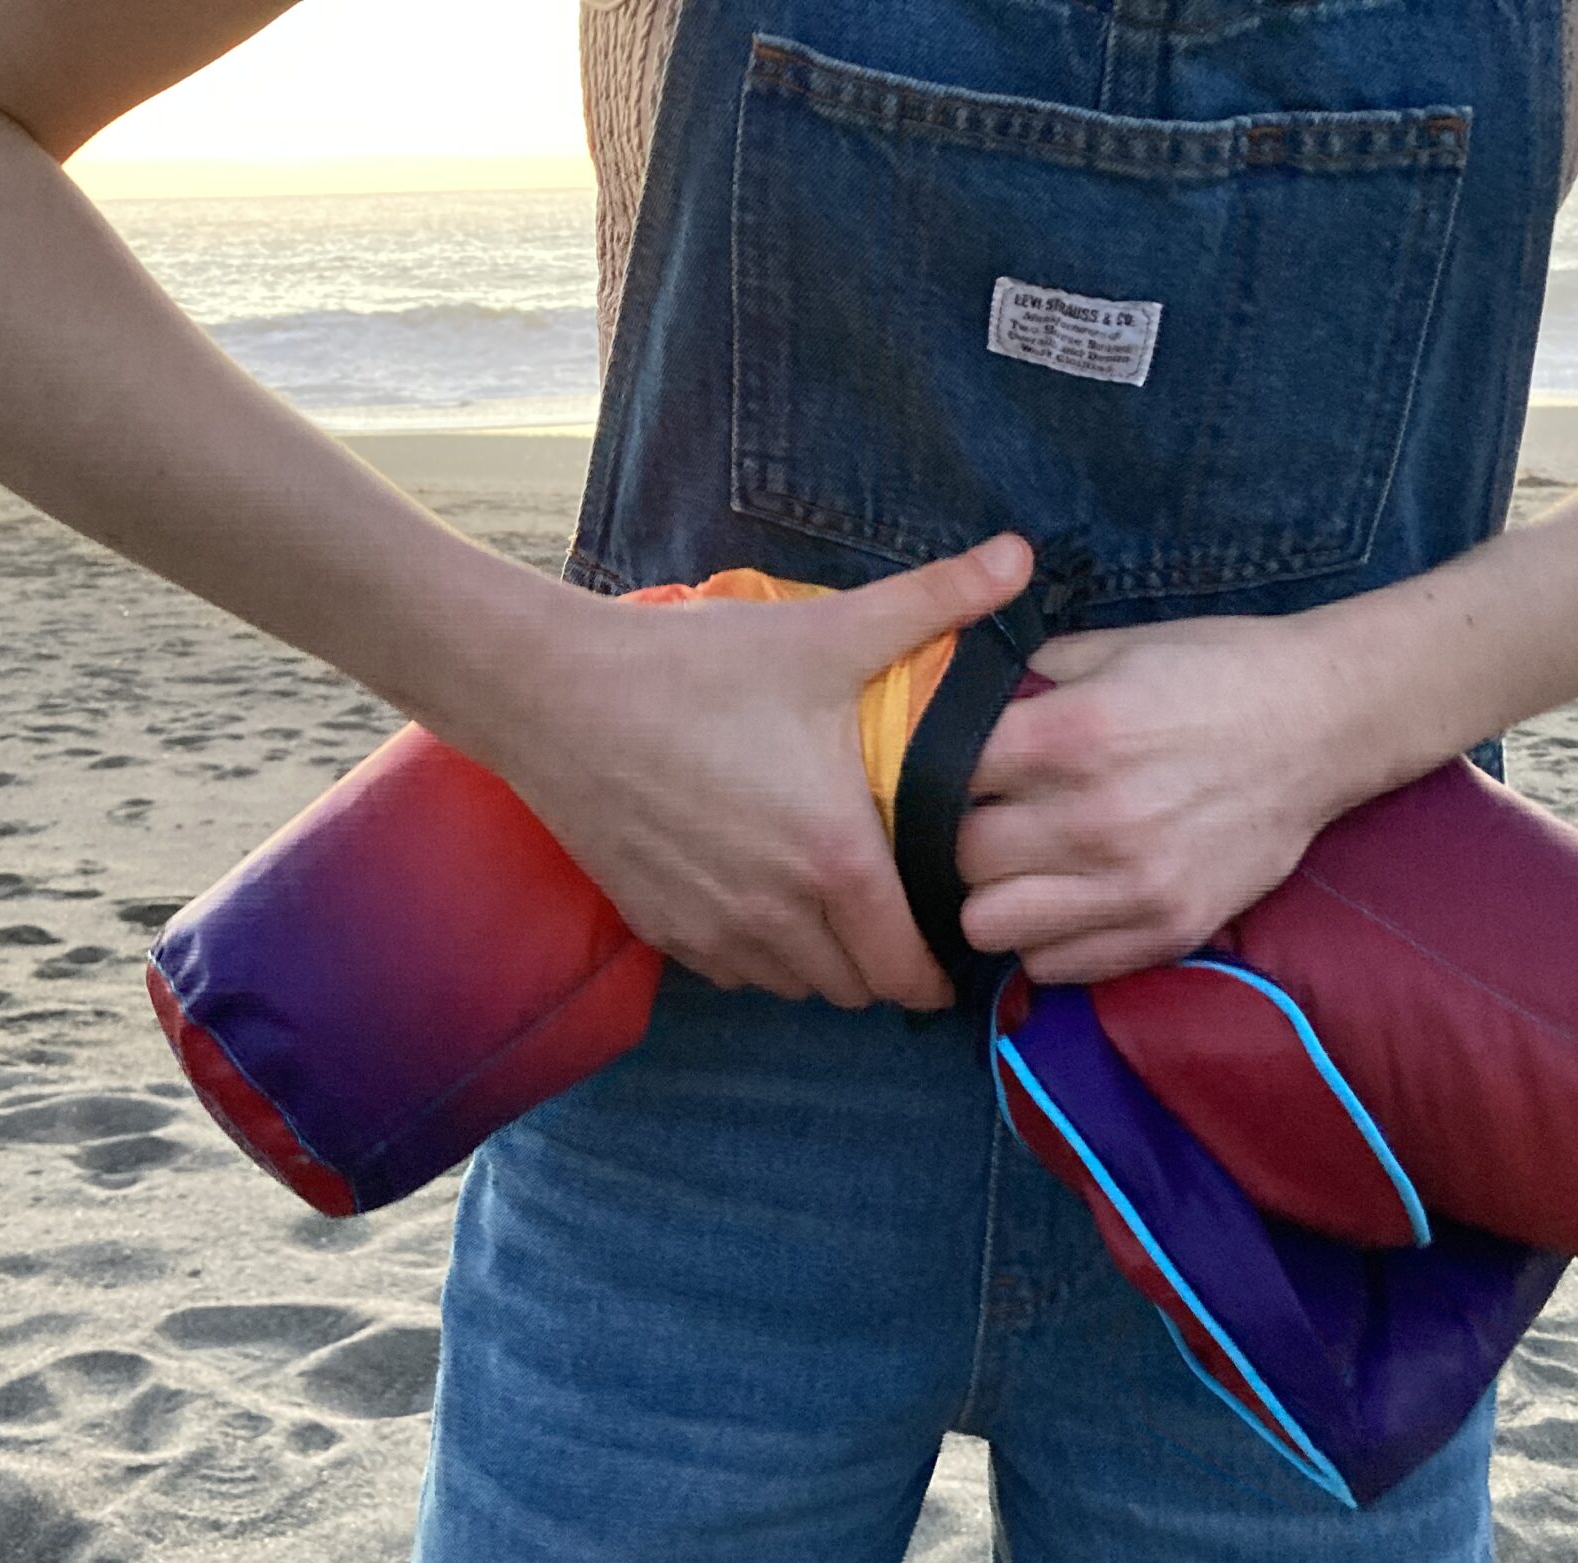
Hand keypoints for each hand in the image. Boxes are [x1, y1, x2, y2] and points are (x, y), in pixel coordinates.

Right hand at [458, 533, 1035, 1011]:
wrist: (554, 693)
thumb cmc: (696, 666)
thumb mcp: (826, 632)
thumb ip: (936, 601)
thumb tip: (1023, 556)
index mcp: (836, 861)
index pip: (911, 973)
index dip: (942, 971)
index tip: (951, 941)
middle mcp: (778, 918)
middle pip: (859, 990)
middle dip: (888, 964)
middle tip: (898, 911)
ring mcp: (713, 932)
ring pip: (796, 986)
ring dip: (824, 960)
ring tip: (832, 899)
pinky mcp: (660, 928)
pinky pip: (733, 972)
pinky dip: (759, 951)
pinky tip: (762, 890)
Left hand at [957, 610, 1370, 984]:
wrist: (1324, 722)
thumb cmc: (1214, 674)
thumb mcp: (1113, 648)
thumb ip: (1027, 680)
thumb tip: (950, 701)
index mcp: (1070, 736)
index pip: (941, 779)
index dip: (937, 774)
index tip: (953, 772)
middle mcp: (1093, 817)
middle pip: (959, 858)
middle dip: (960, 838)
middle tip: (989, 821)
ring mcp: (1131, 885)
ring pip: (989, 926)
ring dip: (994, 899)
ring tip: (1020, 869)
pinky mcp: (1165, 930)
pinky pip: (1051, 967)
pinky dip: (1044, 940)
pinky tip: (1065, 900)